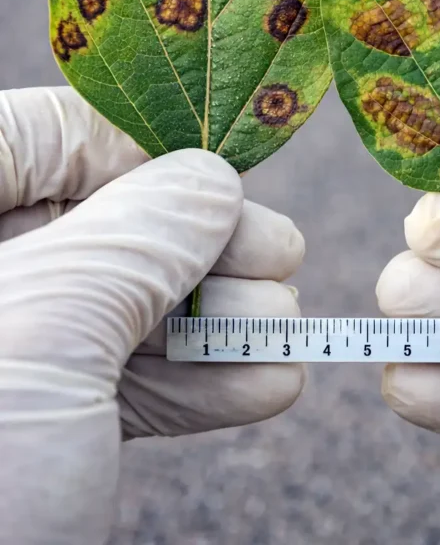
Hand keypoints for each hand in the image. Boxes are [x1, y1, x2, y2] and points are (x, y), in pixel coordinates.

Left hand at [0, 86, 304, 544]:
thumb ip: (139, 235)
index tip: (224, 179)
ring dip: (212, 323)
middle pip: (94, 223)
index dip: (139, 149)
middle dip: (199, 246)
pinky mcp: (24, 429)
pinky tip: (262, 387)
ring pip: (113, 310)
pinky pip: (111, 387)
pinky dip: (189, 389)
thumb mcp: (48, 326)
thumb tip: (209, 182)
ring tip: (285, 332)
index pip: (41, 136)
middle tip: (280, 258)